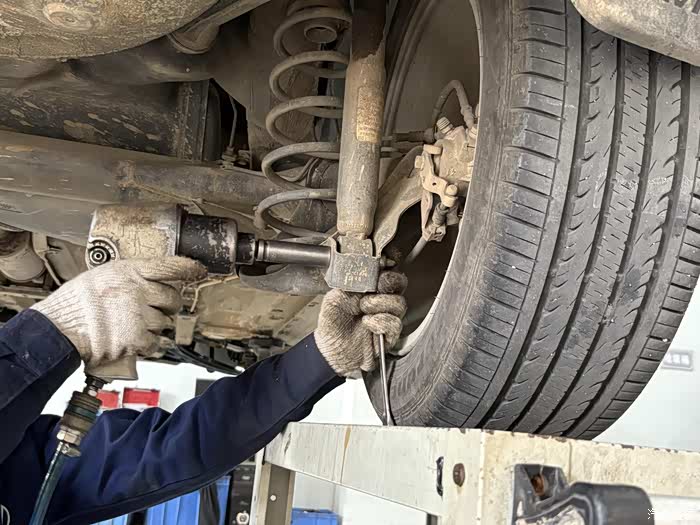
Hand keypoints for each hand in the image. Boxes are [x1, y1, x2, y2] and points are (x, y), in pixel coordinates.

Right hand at [31, 257, 205, 366]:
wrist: (58, 328)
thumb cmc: (76, 303)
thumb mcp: (103, 276)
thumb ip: (130, 278)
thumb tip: (152, 282)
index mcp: (129, 271)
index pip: (168, 266)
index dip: (187, 268)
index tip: (198, 270)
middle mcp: (138, 290)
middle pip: (173, 297)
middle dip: (168, 305)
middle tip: (155, 309)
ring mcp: (139, 315)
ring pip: (165, 322)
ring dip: (155, 326)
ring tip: (132, 325)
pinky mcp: (137, 338)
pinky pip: (156, 342)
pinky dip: (149, 344)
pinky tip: (134, 339)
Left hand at [315, 271, 407, 376]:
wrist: (331, 351)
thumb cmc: (333, 324)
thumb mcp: (334, 298)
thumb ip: (349, 284)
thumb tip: (364, 276)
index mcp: (369, 288)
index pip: (386, 271)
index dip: (384, 268)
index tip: (376, 270)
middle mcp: (381, 300)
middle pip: (400, 283)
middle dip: (389, 282)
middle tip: (374, 287)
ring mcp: (388, 316)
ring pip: (399, 303)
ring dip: (380, 303)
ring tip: (363, 309)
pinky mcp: (390, 334)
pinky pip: (395, 323)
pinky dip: (380, 321)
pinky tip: (367, 323)